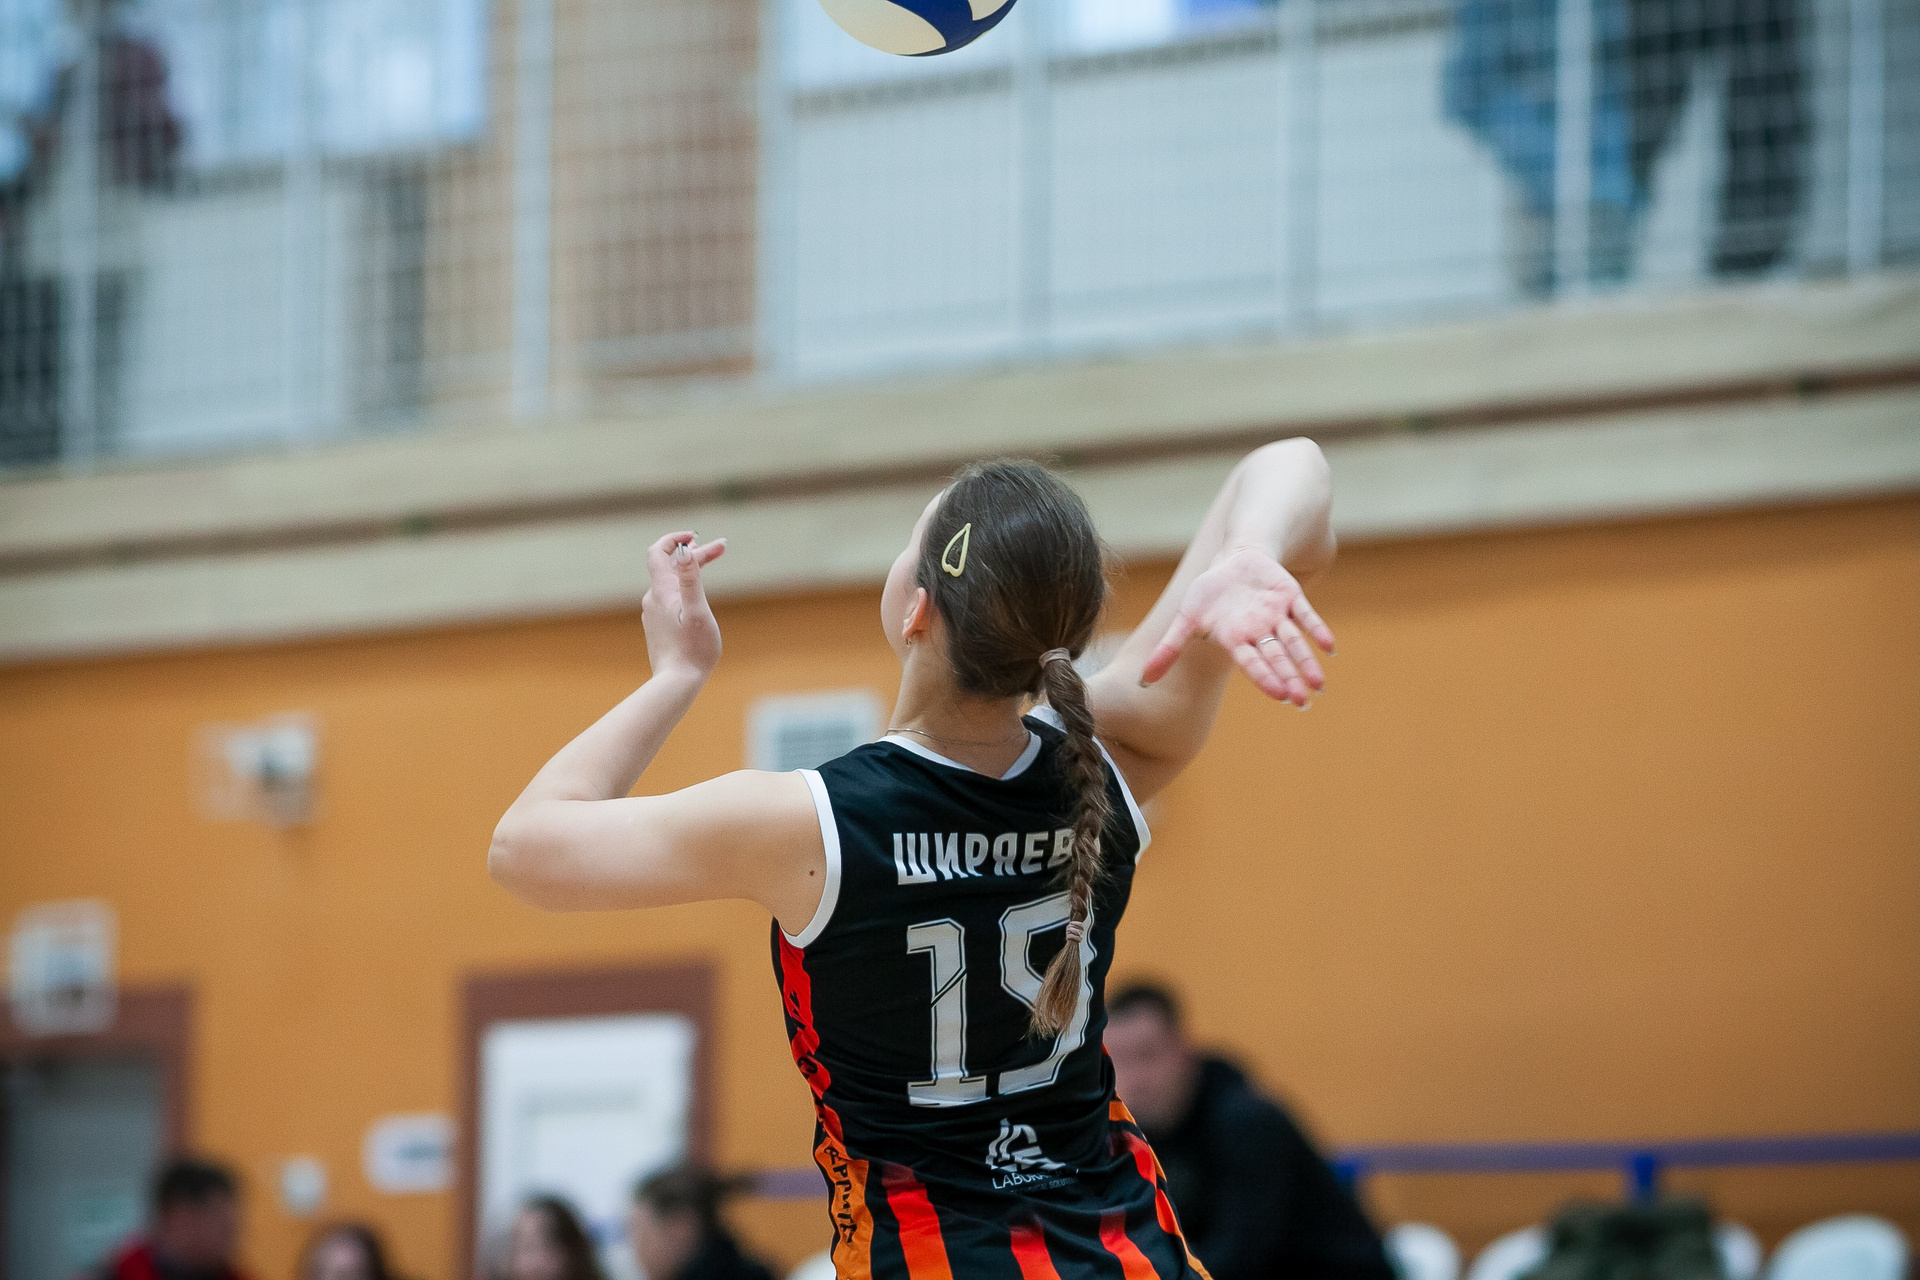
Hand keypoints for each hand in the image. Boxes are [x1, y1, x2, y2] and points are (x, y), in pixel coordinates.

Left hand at [642, 531, 726, 682]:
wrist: (676, 682)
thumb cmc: (693, 649)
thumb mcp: (698, 611)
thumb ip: (690, 580)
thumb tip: (684, 551)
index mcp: (662, 591)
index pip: (658, 552)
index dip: (674, 539)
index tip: (695, 536)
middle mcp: (653, 599)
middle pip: (670, 567)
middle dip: (695, 555)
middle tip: (722, 548)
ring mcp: (654, 614)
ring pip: (671, 583)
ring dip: (690, 571)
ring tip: (709, 563)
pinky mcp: (658, 626)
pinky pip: (670, 599)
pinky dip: (684, 589)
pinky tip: (696, 596)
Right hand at [1140, 546, 1334, 704]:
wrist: (1233, 561)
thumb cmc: (1209, 594)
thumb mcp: (1186, 618)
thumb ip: (1169, 649)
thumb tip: (1143, 681)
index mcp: (1236, 640)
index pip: (1251, 663)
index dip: (1265, 679)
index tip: (1280, 696)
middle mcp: (1259, 632)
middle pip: (1276, 658)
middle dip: (1290, 679)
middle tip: (1302, 701)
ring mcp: (1276, 615)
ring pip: (1294, 642)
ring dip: (1307, 662)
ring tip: (1319, 685)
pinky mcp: (1290, 597)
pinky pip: (1306, 616)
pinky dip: (1317, 630)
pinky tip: (1329, 647)